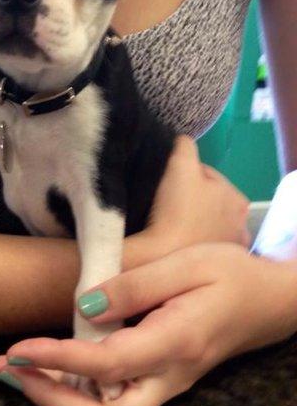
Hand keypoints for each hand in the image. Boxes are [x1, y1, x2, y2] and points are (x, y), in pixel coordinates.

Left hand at [0, 244, 296, 405]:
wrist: (269, 301)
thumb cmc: (230, 275)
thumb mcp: (186, 265)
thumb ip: (134, 286)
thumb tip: (83, 309)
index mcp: (175, 343)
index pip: (108, 365)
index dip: (57, 361)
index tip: (18, 349)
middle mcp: (168, 377)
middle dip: (50, 403)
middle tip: (6, 370)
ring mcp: (164, 386)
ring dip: (55, 401)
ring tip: (12, 369)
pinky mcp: (159, 381)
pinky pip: (113, 404)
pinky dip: (73, 394)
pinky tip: (47, 368)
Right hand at [148, 136, 250, 250]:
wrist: (165, 260)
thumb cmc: (177, 211)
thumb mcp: (179, 166)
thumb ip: (185, 146)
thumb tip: (182, 140)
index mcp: (237, 198)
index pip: (206, 176)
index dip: (183, 176)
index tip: (164, 184)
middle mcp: (241, 224)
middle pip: (208, 201)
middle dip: (190, 199)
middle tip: (164, 204)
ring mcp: (228, 248)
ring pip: (205, 223)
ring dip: (191, 221)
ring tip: (167, 224)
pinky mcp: (214, 265)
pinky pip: (200, 244)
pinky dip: (191, 241)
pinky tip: (176, 241)